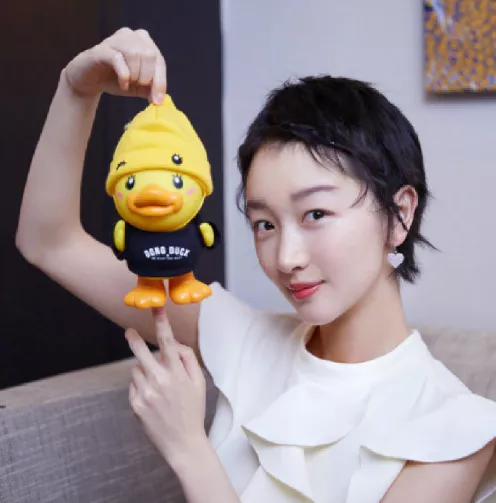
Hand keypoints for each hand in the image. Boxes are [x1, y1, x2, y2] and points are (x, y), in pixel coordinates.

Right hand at [64, 27, 166, 103]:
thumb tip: (160, 99)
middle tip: (138, 87)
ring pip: (135, 54)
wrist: (89, 81)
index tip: (157, 100)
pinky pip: (118, 58)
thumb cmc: (116, 80)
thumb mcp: (138, 87)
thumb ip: (151, 90)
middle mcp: (130, 35)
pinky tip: (123, 84)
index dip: (160, 82)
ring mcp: (114, 40)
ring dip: (135, 75)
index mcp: (143, 42)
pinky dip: (124, 74)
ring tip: (128, 83)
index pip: (159, 60)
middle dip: (147, 77)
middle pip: (149, 55)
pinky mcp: (101, 50)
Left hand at [125, 307, 206, 466]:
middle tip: (129, 331)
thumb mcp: (199, 383)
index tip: (156, 308)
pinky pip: (133, 385)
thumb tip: (175, 344)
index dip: (161, 323)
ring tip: (156, 385)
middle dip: (134, 339)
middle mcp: (159, 381)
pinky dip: (140, 386)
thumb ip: (188, 359)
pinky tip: (152, 398)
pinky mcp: (135, 405)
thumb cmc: (193, 410)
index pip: (168, 342)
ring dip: (143, 370)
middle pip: (141, 352)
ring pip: (136, 369)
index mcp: (177, 374)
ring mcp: (145, 394)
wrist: (183, 444)